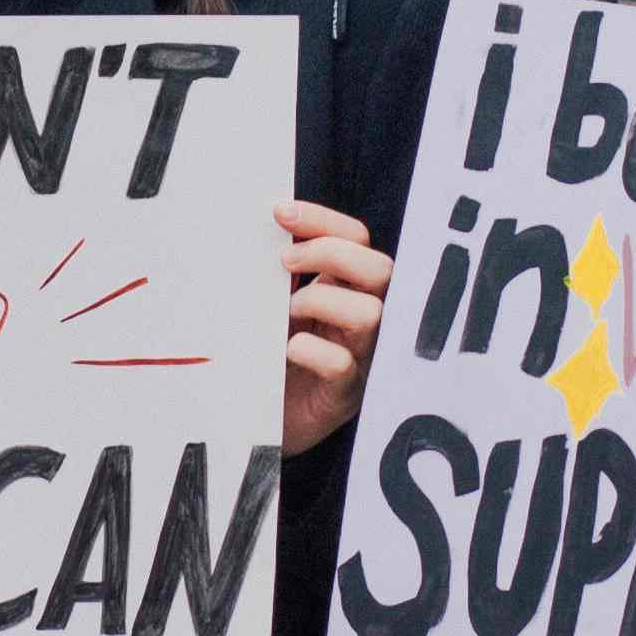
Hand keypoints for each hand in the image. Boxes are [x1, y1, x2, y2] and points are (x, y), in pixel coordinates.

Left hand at [278, 196, 389, 453]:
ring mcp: (360, 357)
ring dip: (322, 302)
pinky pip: (342, 364)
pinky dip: (311, 349)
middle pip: (380, 269)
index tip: (279, 213)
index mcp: (346, 289)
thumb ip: (276, 271)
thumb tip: (263, 225)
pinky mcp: (344, 394)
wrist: (254, 422)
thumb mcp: (272, 303)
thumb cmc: (267, 355)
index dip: (322, 220)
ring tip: (288, 314)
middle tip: (285, 264)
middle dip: (330, 254)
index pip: (356, 239)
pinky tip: (288, 350)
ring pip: (371, 313)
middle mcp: (363, 319)